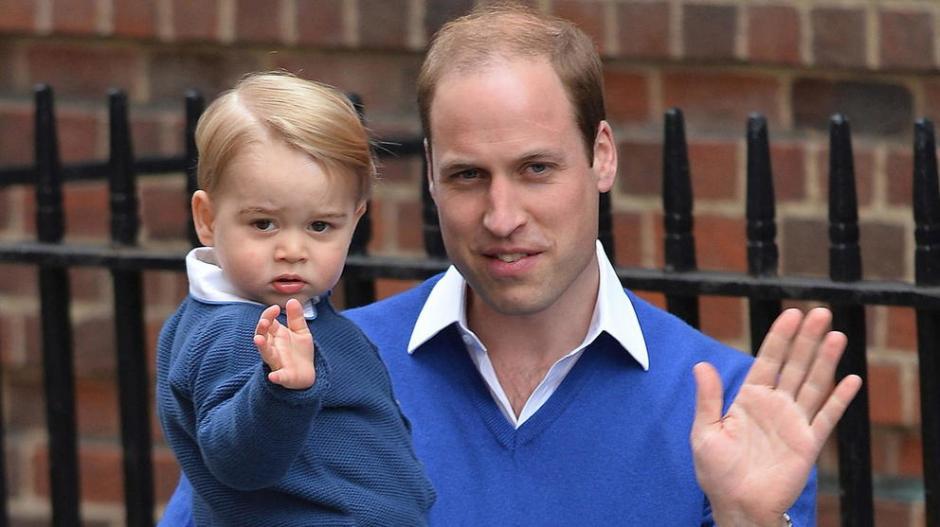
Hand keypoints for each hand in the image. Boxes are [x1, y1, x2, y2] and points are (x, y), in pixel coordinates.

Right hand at [253, 298, 315, 389]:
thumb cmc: (299, 352)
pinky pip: (279, 376)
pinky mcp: (285, 376)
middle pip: (262, 336)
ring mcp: (278, 361)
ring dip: (262, 347)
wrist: (306, 374)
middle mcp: (274, 347)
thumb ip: (296, 317)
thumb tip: (292, 300)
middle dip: (261, 328)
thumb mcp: (300, 331)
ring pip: (266, 354)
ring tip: (258, 340)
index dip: (268, 315)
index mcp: (277, 335)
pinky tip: (274, 376)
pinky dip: (276, 377)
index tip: (275, 308)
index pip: (267, 323)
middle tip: (264, 321)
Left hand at [691, 307, 861, 525]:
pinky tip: (852, 379)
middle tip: (819, 312)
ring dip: (826, 360)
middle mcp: (774, 405)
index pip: (768, 360)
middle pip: (795, 365)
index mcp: (749, 399)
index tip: (791, 314)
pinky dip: (840, 399)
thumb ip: (708, 399)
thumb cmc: (716, 472)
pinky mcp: (808, 444)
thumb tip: (701, 364)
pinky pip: (827, 418)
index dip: (780, 337)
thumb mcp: (704, 432)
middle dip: (807, 339)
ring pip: (813, 384)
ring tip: (837, 334)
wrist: (736, 505)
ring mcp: (793, 423)